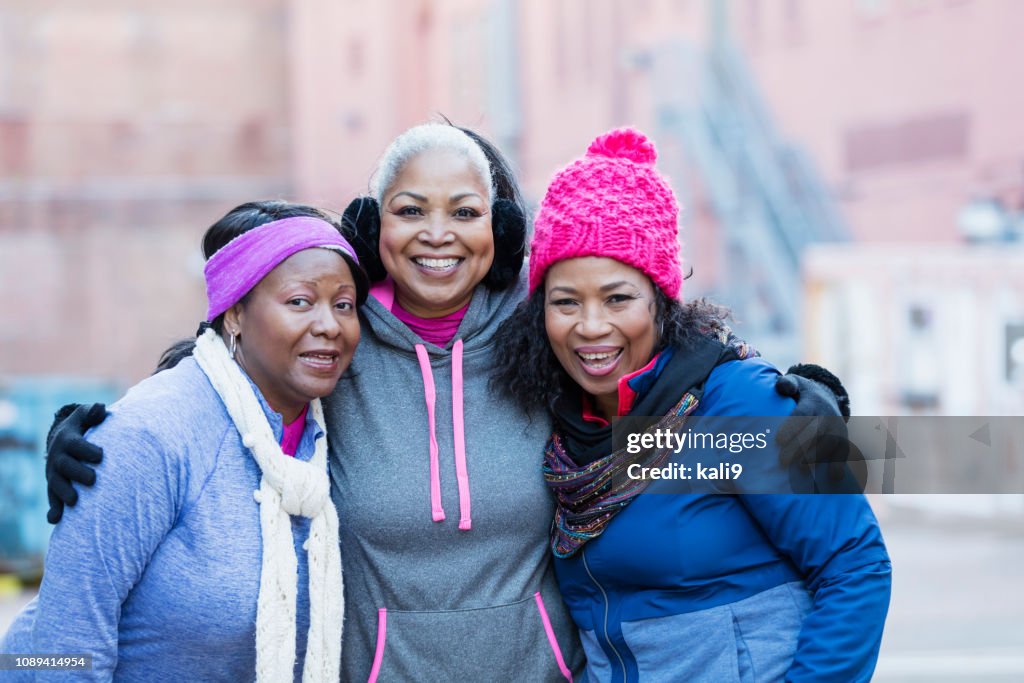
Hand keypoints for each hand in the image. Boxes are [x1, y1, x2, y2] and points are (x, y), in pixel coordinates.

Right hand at [45, 403, 106, 522]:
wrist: (64, 440)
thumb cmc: (83, 426)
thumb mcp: (85, 416)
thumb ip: (93, 413)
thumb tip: (99, 408)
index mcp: (68, 440)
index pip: (76, 445)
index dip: (87, 450)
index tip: (101, 455)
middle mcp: (58, 458)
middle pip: (66, 467)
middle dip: (77, 473)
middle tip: (93, 479)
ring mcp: (55, 474)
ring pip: (56, 485)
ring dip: (64, 493)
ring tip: (74, 501)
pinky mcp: (55, 487)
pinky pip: (52, 499)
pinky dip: (53, 510)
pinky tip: (55, 520)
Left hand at [775, 368, 850, 484]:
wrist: (827, 398)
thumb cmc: (802, 394)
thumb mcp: (796, 383)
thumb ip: (787, 384)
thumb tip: (782, 387)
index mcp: (813, 401)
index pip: (802, 414)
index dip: (791, 427)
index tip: (777, 440)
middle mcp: (827, 415)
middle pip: (815, 432)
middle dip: (799, 448)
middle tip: (782, 461)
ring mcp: (837, 429)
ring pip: (829, 444)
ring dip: (816, 458)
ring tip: (800, 470)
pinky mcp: (844, 441)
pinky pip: (844, 453)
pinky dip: (839, 465)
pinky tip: (832, 477)